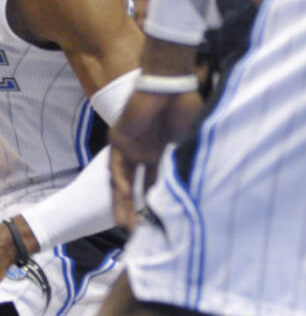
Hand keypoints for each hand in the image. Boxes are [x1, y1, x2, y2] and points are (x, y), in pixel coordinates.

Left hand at [110, 89, 201, 229]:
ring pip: (124, 181)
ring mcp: (131, 147)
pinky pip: (117, 167)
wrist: (170, 84)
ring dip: (124, 203)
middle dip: (138, 209)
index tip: (162, 221)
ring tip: (125, 227)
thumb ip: (186, 161)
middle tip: (138, 232)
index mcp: (164, 152)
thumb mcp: (190, 141)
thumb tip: (197, 188)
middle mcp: (146, 152)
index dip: (159, 200)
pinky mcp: (119, 141)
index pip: (158, 182)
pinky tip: (121, 200)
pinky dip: (120, 184)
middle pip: (138, 186)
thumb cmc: (186, 106)